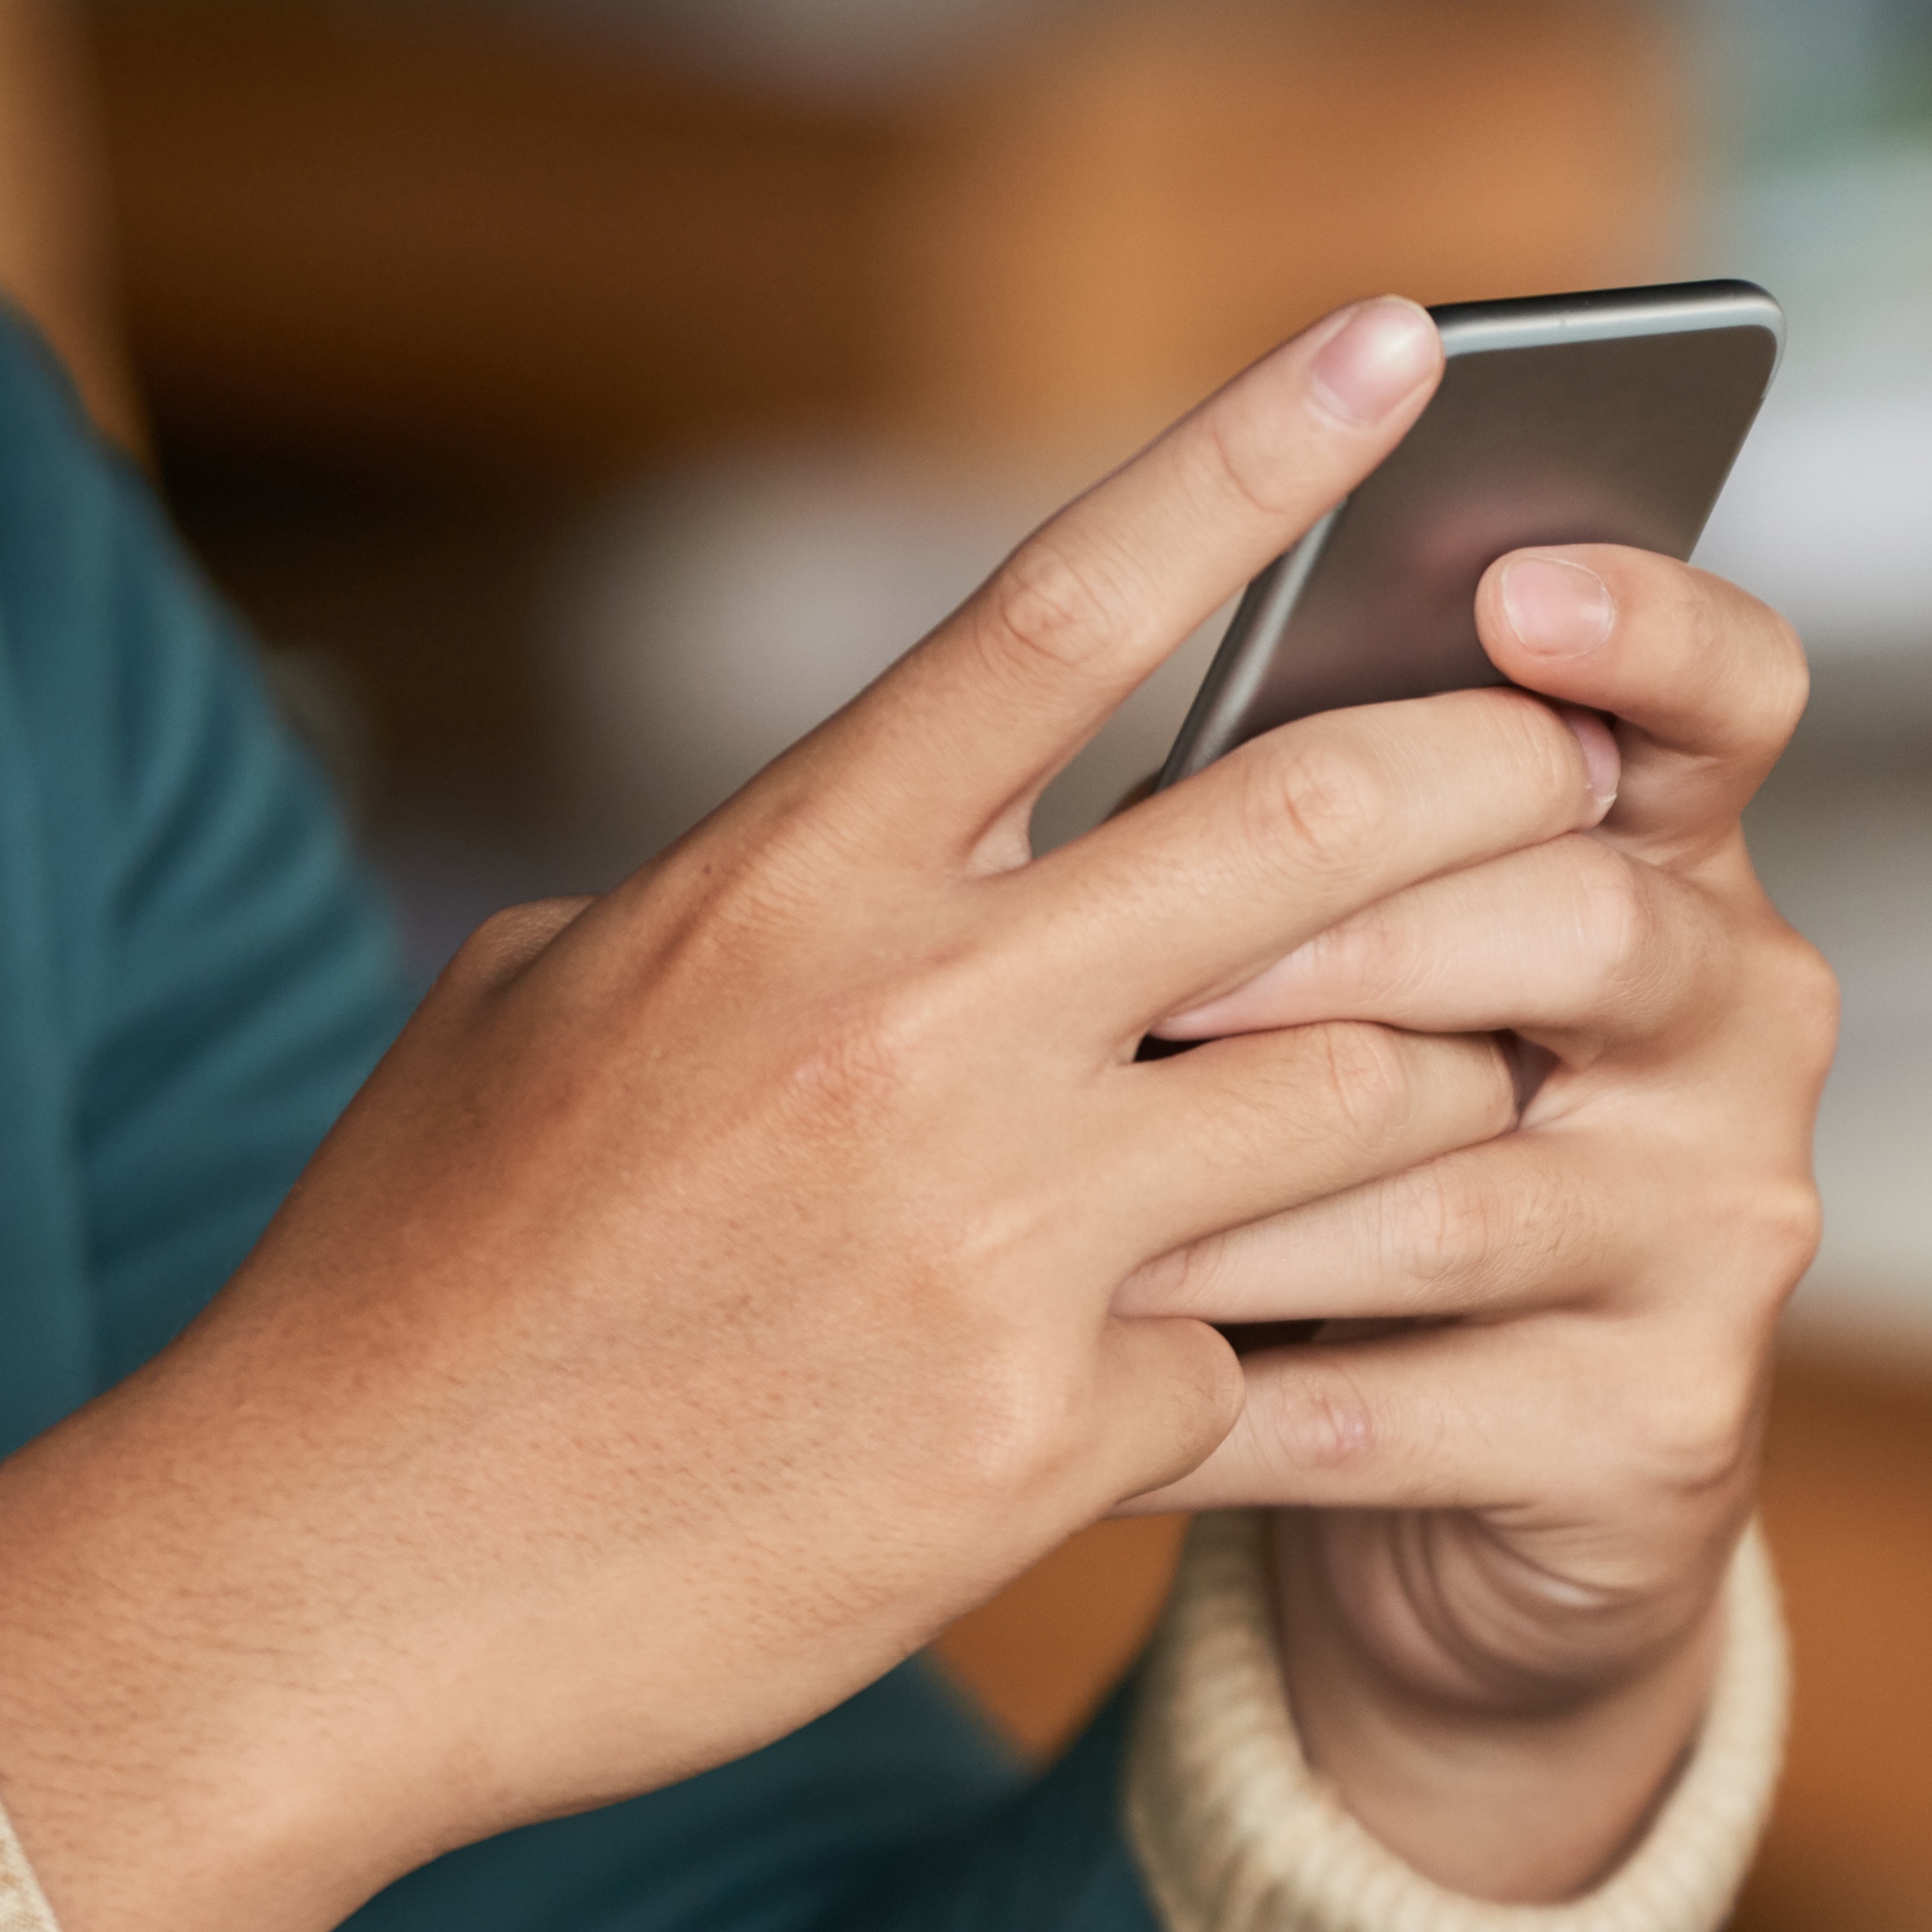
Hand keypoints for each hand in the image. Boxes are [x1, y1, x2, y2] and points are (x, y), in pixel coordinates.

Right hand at [0, 297, 1625, 1931]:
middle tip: (1605, 773)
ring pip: (1369, 1096)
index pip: (1062, 607)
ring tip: (1475, 1098)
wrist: (326, 1588)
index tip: (1408, 343)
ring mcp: (995, 1233)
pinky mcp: (1051, 1437)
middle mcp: (910, 1024)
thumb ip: (750, 907)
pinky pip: (1263, 1358)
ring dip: (1447, 1089)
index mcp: (783, 883)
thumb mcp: (553, 1016)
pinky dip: (1267, 1366)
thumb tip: (892, 835)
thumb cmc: (420, 1290)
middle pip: (1314, 832)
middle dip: (1505, 784)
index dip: (1257, 458)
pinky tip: (1229, 1393)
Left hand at [1119, 541, 1827, 1903]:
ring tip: (1056, 1204)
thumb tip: (1142, 650)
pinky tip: (1083, 1389)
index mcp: (1673, 865)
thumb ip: (1315, 832)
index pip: (1729, 698)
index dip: (1649, 629)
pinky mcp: (1653, 1434)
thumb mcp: (1359, 975)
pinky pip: (1403, 1403)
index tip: (1516, 587)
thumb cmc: (1347, 1173)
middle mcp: (1741, 1028)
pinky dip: (1216, 1399)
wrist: (1458, 1506)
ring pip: (1468, 1186)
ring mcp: (1719, 1236)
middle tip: (1150, 973)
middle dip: (1347, 936)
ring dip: (1238, 1197)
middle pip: (1590, 924)